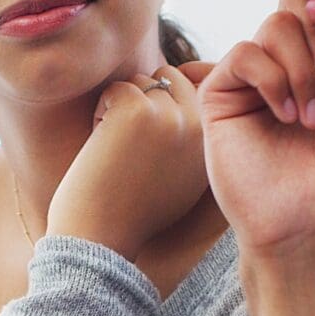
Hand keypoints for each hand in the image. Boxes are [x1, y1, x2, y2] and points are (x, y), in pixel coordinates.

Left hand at [45, 61, 213, 255]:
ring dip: (121, 108)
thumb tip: (192, 83)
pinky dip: (101, 112)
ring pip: (142, 81)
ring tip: (119, 150)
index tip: (148, 146)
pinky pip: (116, 89)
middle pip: (171, 78)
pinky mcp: (138, 111)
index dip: (164, 110)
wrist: (103, 237)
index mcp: (213, 144)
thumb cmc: (132, 209)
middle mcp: (200, 127)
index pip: (195, 91)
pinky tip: (103, 147)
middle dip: (146, 101)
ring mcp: (172, 116)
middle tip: (132, 145)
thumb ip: (193, 138)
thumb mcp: (181, 177)